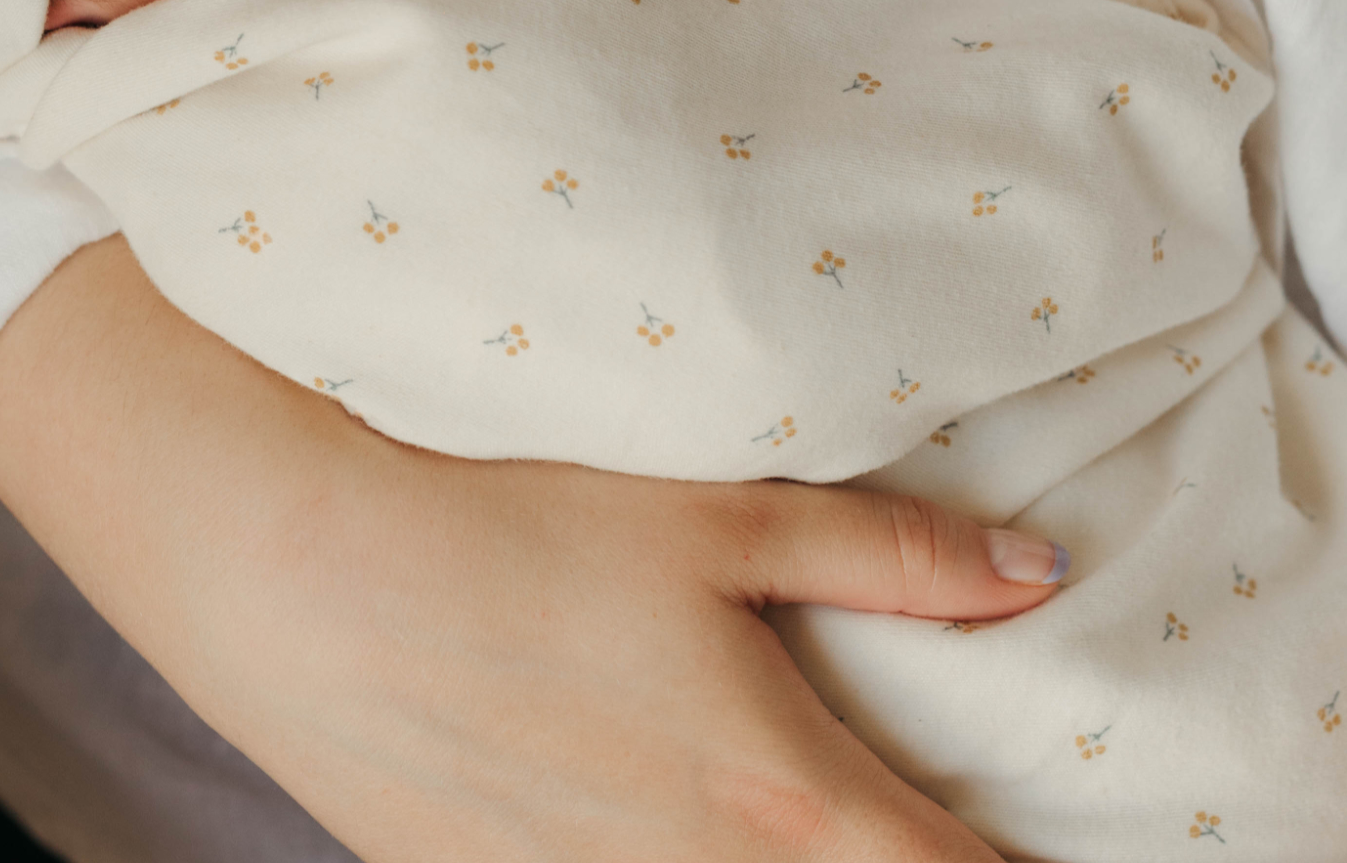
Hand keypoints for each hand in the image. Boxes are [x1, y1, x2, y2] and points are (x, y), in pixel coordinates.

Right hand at [0, 238, 1054, 860]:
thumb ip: (886, 556)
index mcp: (784, 805)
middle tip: (883, 797)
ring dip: (758, 855)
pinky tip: (618, 782)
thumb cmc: (511, 529)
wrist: (304, 579)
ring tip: (726, 774)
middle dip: (891, 857)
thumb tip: (1039, 576)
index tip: (1043, 839)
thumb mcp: (709, 518)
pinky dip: (658, 854)